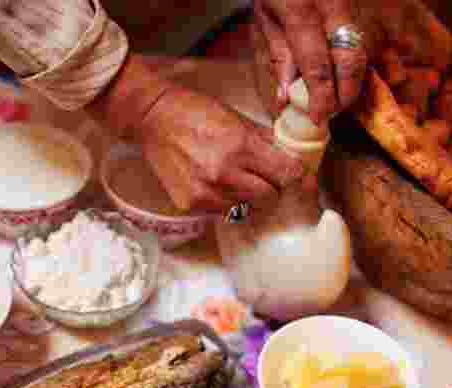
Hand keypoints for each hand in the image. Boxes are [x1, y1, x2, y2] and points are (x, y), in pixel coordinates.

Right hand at [135, 85, 305, 211]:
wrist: (152, 119)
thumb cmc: (196, 112)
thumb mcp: (238, 119)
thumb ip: (266, 141)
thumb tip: (293, 158)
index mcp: (241, 146)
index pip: (287, 174)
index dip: (297, 177)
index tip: (299, 178)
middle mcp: (225, 173)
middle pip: (270, 197)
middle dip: (272, 187)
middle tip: (265, 177)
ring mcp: (206, 192)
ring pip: (247, 207)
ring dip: (248, 196)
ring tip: (233, 176)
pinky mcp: (191, 204)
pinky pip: (223, 210)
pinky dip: (226, 201)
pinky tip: (215, 182)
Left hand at [255, 0, 368, 123]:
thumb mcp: (264, 16)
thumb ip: (279, 57)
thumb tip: (286, 99)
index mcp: (301, 8)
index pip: (317, 64)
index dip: (321, 97)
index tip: (319, 119)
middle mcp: (331, 5)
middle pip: (351, 59)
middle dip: (346, 93)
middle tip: (333, 111)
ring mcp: (346, 4)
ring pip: (360, 49)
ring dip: (352, 80)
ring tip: (335, 97)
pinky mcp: (353, 6)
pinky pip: (359, 39)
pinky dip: (353, 63)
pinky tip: (342, 76)